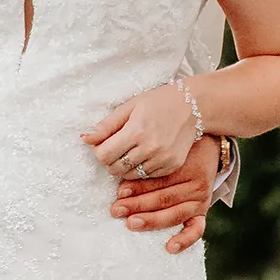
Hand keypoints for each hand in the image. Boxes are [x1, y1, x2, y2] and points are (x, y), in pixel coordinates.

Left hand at [83, 83, 201, 185]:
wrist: (194, 106)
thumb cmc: (158, 102)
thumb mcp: (129, 106)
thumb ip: (106, 125)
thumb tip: (85, 139)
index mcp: (136, 131)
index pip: (104, 155)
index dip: (98, 152)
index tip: (103, 144)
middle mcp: (150, 148)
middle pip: (115, 169)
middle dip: (110, 161)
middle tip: (116, 148)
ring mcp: (163, 159)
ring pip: (130, 176)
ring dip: (124, 167)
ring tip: (130, 151)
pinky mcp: (172, 166)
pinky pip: (147, 177)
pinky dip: (141, 169)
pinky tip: (145, 155)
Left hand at [111, 132, 220, 254]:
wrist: (203, 133)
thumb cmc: (168, 131)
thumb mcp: (143, 122)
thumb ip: (117, 130)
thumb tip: (86, 138)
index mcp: (182, 162)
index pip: (158, 177)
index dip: (138, 185)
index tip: (119, 190)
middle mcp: (195, 180)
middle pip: (164, 197)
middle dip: (138, 205)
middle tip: (116, 210)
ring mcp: (200, 197)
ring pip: (175, 213)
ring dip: (152, 220)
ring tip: (131, 223)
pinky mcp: (203, 209)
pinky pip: (197, 228)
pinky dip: (185, 239)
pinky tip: (169, 247)